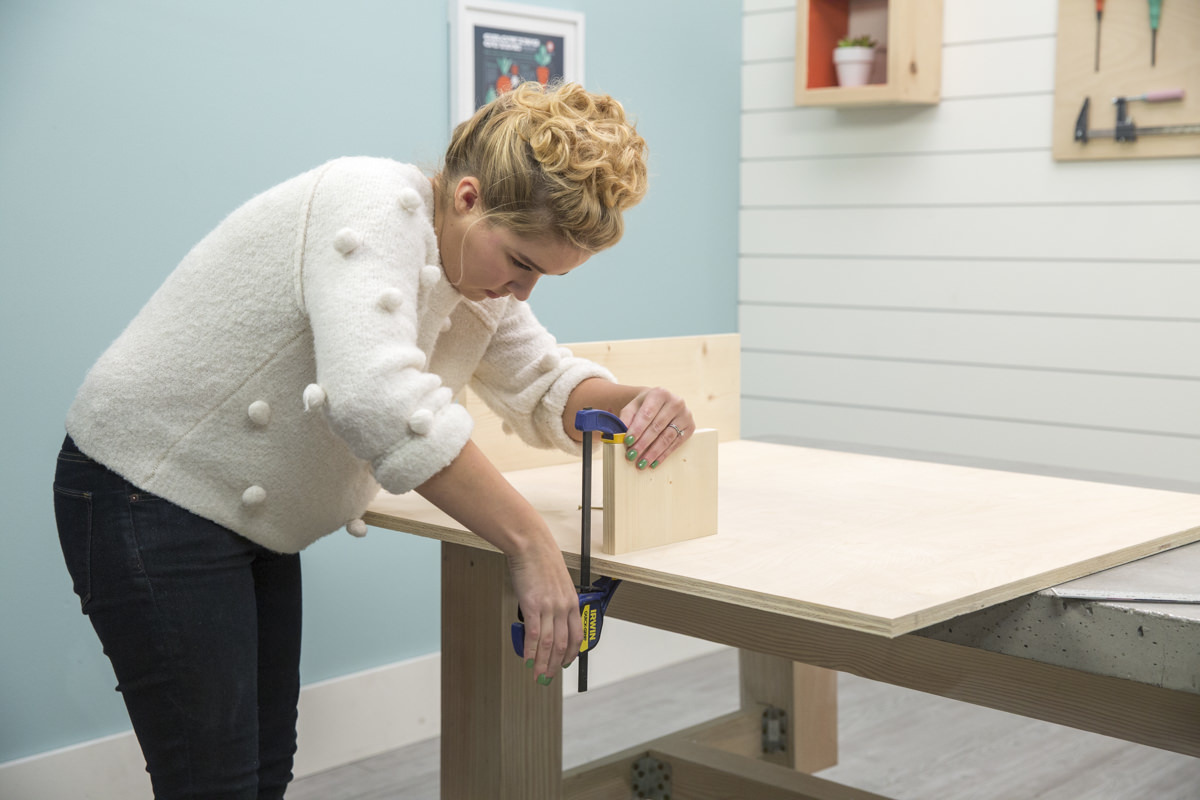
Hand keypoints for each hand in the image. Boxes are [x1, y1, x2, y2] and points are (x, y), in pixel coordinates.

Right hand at [507, 539, 584, 683]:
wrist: (531, 545)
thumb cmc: (542, 560)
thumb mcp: (558, 583)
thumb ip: (557, 601)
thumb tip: (547, 617)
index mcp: (572, 602)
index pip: (577, 635)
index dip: (571, 653)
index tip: (565, 663)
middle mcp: (563, 607)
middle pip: (563, 644)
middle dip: (556, 664)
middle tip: (548, 676)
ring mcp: (549, 607)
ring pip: (549, 644)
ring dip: (543, 663)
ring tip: (537, 675)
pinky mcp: (533, 605)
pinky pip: (534, 635)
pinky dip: (531, 651)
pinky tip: (527, 660)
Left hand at [618, 387, 693, 469]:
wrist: (662, 403)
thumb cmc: (645, 406)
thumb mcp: (633, 407)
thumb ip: (626, 418)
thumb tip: (621, 435)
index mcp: (660, 394)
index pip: (647, 414)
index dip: (637, 429)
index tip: (627, 441)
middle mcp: (676, 402)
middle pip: (657, 427)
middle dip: (643, 443)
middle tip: (632, 456)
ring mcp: (685, 415)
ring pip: (667, 437)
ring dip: (653, 452)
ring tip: (641, 463)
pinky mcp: (690, 427)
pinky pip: (675, 444)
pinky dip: (663, 455)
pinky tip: (653, 462)